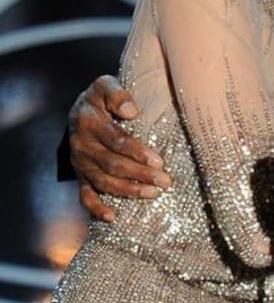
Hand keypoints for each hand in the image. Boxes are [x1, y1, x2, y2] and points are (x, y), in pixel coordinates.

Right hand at [68, 75, 170, 220]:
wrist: (80, 110)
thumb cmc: (101, 98)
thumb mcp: (105, 85)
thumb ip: (117, 94)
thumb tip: (131, 112)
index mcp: (89, 123)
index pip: (116, 141)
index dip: (138, 152)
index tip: (159, 160)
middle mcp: (81, 146)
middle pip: (113, 165)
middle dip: (140, 174)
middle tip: (165, 181)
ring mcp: (80, 164)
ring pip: (104, 182)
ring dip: (129, 191)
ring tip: (153, 194)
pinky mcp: (81, 176)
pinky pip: (85, 197)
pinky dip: (97, 209)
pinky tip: (113, 217)